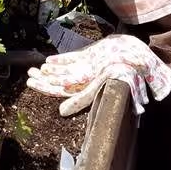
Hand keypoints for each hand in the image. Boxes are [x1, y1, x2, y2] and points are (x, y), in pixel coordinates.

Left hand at [26, 35, 170, 115]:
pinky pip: (75, 60)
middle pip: (60, 81)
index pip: (60, 90)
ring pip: (65, 71)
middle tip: (28, 75)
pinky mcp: (94, 56)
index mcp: (85, 88)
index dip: (45, 87)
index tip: (30, 82)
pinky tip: (50, 61)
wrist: (141, 59)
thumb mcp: (100, 86)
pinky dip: (62, 61)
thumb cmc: (124, 74)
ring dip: (50, 70)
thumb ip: (81, 99)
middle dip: (44, 79)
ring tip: (35, 68)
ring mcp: (89, 67)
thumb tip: (60, 113)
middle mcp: (85, 79)